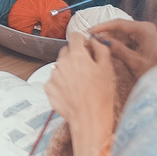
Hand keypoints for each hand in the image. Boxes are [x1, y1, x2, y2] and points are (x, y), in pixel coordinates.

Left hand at [44, 34, 115, 155]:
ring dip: (67, 70)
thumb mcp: (107, 68)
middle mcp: (61, 63)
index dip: (82, 41)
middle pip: (66, 51)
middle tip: (86, 69)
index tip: (85, 47)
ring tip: (80, 84)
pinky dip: (61, 83)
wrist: (90, 119)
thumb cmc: (101, 96)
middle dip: (74, 56)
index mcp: (76, 55)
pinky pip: (54, 80)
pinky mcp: (48, 88)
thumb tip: (94, 40)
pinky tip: (72, 92)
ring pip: (60, 66)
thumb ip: (100, 49)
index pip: (75, 36)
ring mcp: (53, 75)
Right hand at [91, 19, 156, 77]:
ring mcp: (146, 35)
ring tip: (98, 43)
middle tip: (91, 38)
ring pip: (123, 34)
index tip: (91, 30)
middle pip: (120, 28)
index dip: (103, 27)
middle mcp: (146, 29)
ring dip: (111, 39)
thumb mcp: (135, 62)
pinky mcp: (144, 42)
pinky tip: (109, 48)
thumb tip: (102, 41)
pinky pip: (128, 40)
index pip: (119, 23)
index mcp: (145, 30)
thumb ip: (118, 50)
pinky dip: (118, 44)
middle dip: (106, 33)